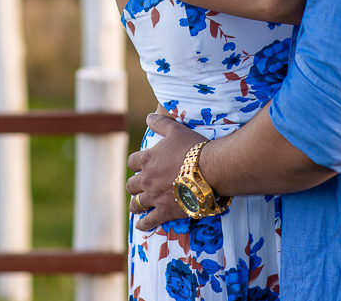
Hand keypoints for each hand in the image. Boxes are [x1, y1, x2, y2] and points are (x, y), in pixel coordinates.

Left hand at [125, 112, 206, 230]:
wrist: (209, 170)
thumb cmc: (193, 148)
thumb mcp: (176, 130)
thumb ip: (160, 123)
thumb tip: (148, 117)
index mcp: (147, 159)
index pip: (131, 162)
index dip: (135, 164)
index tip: (139, 166)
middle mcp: (146, 179)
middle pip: (131, 184)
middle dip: (134, 185)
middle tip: (139, 186)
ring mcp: (154, 196)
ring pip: (136, 203)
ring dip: (136, 204)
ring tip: (137, 205)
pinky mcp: (164, 212)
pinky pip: (148, 221)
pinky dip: (143, 224)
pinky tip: (141, 225)